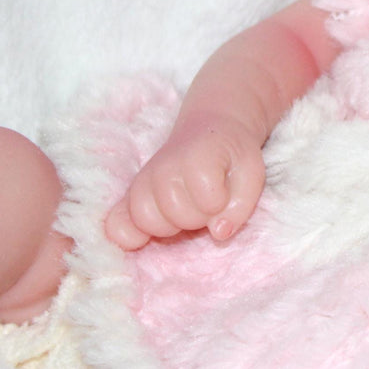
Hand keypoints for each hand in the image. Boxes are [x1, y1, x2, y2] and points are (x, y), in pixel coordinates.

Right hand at [103, 113, 265, 249]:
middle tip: (205, 202)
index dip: (222, 204)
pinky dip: (129, 235)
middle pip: (177, 216)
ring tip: (184, 210)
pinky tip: (143, 237)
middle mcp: (164, 168)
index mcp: (198, 159)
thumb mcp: (252, 173)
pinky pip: (117, 225)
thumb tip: (219, 233)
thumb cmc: (232, 154)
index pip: (209, 203)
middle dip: (198, 217)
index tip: (226, 189)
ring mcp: (143, 181)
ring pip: (146, 222)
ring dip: (170, 226)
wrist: (209, 131)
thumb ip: (241, 205)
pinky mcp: (129, 195)